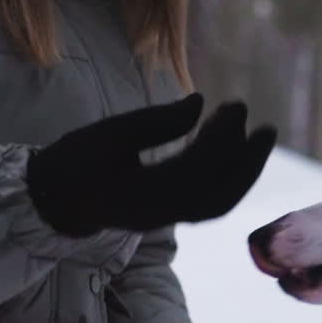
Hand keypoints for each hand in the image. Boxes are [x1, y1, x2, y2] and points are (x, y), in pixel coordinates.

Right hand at [27, 94, 276, 236]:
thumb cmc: (76, 161)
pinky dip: (226, 180)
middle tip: (266, 129)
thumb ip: (156, 121)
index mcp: (145, 194)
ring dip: (242, 174)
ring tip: (256, 138)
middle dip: (248, 164)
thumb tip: (200, 102)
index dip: (223, 138)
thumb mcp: (110, 133)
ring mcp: (166, 219)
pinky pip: (207, 204)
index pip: (198, 169)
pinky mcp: (166, 216)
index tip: (236, 105)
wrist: (54, 200)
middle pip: (219, 197)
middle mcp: (162, 214)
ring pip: (217, 204)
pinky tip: (230, 150)